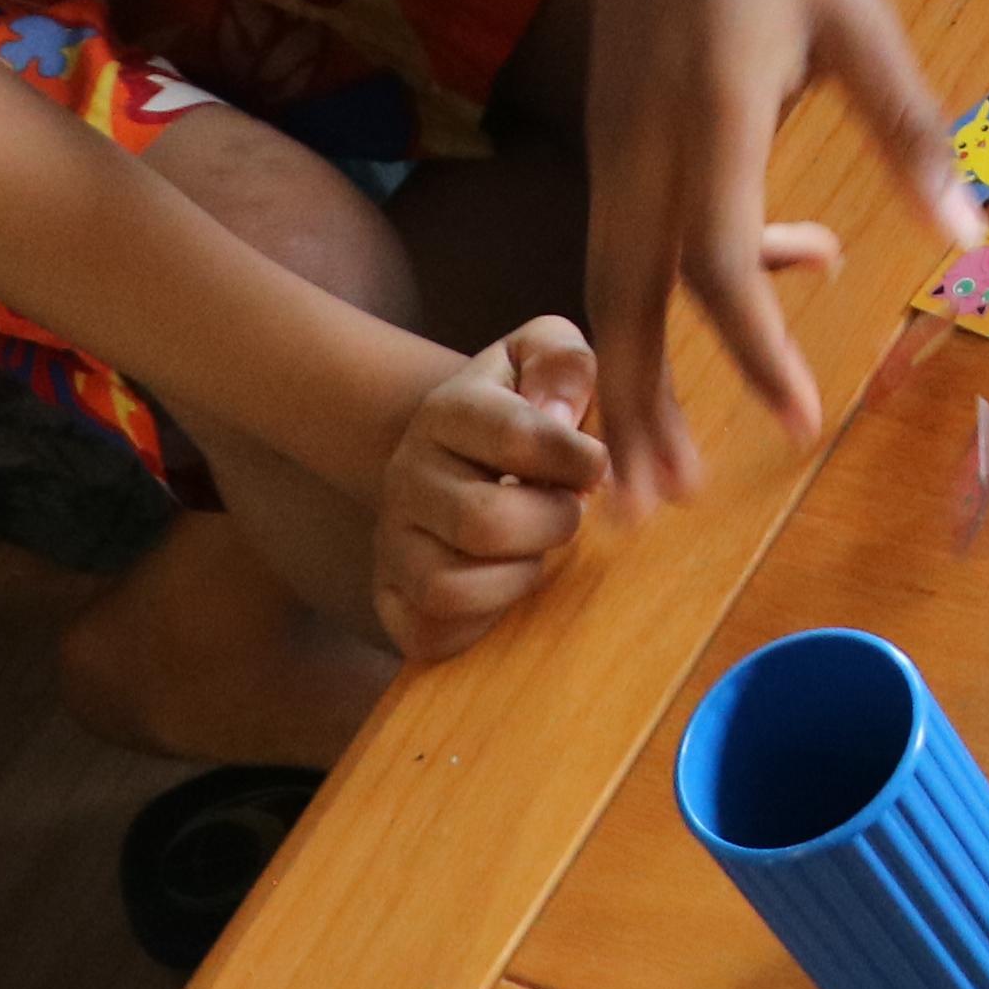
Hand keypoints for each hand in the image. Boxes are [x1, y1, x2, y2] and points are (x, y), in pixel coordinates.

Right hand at [374, 316, 611, 663]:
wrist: (460, 450)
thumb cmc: (523, 404)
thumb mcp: (545, 355)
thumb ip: (564, 363)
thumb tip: (561, 416)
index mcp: (447, 410)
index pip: (517, 436)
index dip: (578, 459)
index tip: (598, 465)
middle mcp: (406, 475)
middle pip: (485, 522)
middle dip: (553, 523)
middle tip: (570, 510)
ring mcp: (391, 540)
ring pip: (450, 587)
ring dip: (518, 577)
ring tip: (535, 549)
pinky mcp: (389, 596)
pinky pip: (428, 634)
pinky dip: (481, 622)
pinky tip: (505, 582)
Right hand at [574, 0, 966, 504]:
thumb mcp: (862, 18)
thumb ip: (909, 129)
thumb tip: (968, 235)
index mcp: (712, 112)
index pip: (718, 256)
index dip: (753, 345)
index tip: (794, 421)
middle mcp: (642, 140)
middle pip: (627, 298)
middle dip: (638, 408)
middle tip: (653, 510)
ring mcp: (611, 140)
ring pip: (605, 281)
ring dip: (621, 376)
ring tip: (644, 470)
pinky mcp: (608, 135)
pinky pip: (614, 242)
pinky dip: (635, 308)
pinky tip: (703, 322)